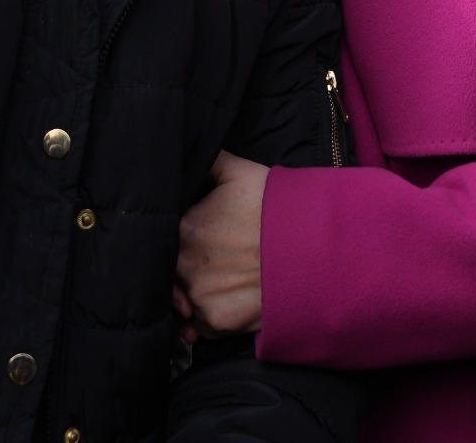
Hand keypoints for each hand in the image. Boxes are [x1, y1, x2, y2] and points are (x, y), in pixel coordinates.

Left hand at [173, 149, 267, 336]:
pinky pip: (200, 327)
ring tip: (221, 283)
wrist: (312, 250)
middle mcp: (184, 266)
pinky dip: (208, 319)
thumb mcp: (239, 172)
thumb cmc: (276, 208)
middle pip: (171, 272)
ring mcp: (200, 297)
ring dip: (195, 295)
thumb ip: (208, 161)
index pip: (162, 241)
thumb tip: (189, 149)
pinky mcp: (217, 323)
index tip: (195, 242)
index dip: (178, 243)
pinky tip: (228, 301)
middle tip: (210, 264)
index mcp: (183, 230)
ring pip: (183, 301)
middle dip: (185, 270)